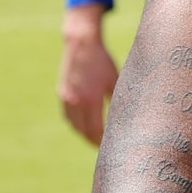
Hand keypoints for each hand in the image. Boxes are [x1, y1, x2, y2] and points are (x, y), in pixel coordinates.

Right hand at [57, 6, 117, 145]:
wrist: (81, 43)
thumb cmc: (102, 61)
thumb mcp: (115, 80)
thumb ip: (119, 100)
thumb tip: (129, 117)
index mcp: (90, 100)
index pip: (95, 131)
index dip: (103, 143)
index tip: (113, 148)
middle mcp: (74, 101)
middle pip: (83, 131)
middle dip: (94, 141)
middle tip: (106, 148)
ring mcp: (66, 98)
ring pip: (73, 125)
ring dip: (84, 133)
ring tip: (97, 138)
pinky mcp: (62, 92)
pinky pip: (68, 115)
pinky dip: (76, 123)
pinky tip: (85, 123)